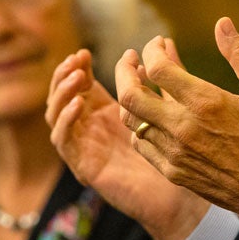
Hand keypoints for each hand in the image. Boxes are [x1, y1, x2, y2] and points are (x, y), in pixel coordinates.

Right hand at [47, 49, 208, 239]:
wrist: (181, 199)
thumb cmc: (178, 155)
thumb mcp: (170, 105)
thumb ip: (163, 75)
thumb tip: (164, 40)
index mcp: (107, 114)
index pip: (81, 85)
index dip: (77, 67)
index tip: (84, 53)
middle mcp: (92, 129)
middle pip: (62, 96)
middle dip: (65, 75)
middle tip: (75, 61)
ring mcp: (86, 148)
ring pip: (56, 116)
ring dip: (62, 93)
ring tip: (77, 77)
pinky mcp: (85, 167)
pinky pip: (64, 143)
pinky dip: (65, 122)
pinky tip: (78, 105)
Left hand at [116, 17, 238, 238]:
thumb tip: (222, 23)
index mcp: (207, 102)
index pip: (158, 67)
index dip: (153, 50)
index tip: (159, 44)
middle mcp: (184, 127)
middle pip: (131, 94)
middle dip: (125, 70)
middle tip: (131, 60)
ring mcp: (175, 152)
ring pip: (131, 120)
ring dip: (129, 97)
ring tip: (139, 84)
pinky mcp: (172, 171)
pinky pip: (141, 144)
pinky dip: (139, 126)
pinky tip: (149, 116)